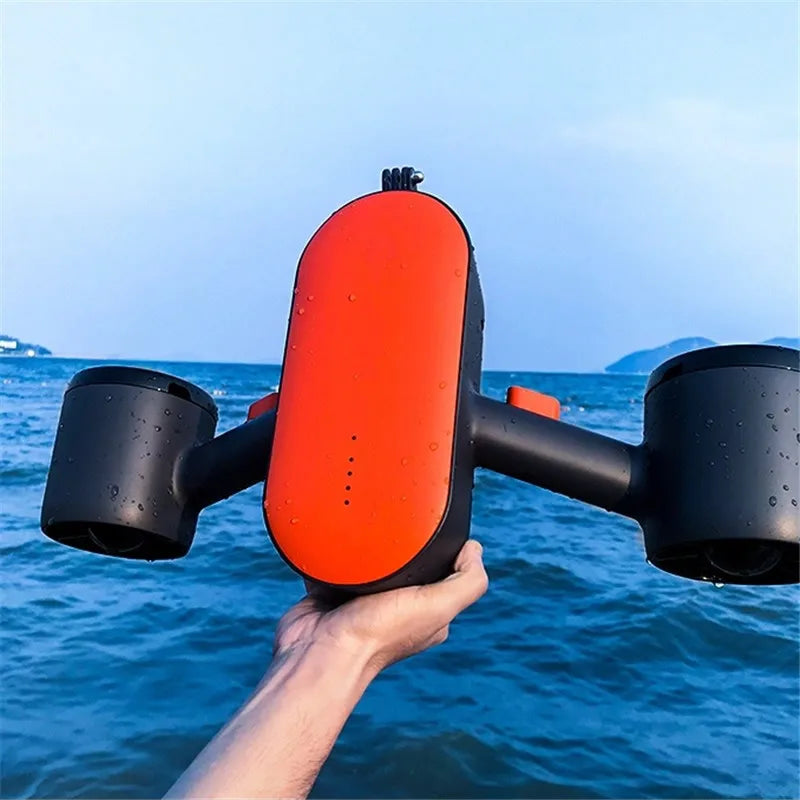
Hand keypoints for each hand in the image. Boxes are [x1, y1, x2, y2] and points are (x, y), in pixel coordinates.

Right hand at [274, 540, 487, 675]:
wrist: (319, 652)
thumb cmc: (378, 632)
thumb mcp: (436, 606)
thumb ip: (467, 582)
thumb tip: (475, 548)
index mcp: (427, 614)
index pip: (445, 573)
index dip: (444, 550)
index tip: (433, 531)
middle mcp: (398, 610)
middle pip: (408, 564)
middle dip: (402, 543)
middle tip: (394, 527)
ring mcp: (364, 603)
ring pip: (372, 561)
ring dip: (368, 545)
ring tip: (365, 529)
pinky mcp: (333, 594)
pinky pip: (339, 563)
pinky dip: (338, 551)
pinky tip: (339, 540)